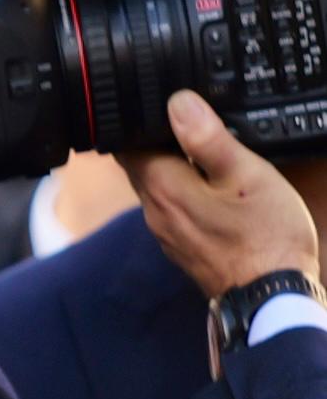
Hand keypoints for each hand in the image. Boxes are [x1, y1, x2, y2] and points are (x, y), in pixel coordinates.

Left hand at [124, 89, 321, 307]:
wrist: (271, 295)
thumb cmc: (265, 236)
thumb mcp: (244, 174)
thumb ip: (208, 138)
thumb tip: (178, 103)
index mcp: (161, 187)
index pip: (126, 143)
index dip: (138, 121)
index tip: (156, 106)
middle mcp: (154, 211)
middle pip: (140, 164)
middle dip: (156, 141)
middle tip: (184, 122)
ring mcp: (166, 232)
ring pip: (157, 186)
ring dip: (172, 166)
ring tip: (201, 150)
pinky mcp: (182, 246)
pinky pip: (174, 208)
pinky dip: (185, 191)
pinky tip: (211, 187)